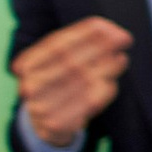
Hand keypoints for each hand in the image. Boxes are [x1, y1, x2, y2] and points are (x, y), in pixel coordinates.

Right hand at [12, 18, 133, 146]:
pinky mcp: (57, 124)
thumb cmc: (58, 83)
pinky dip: (104, 90)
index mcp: (26, 65)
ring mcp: (42, 107)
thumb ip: (81, 43)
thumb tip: (113, 31)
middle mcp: (30, 86)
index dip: (85, 33)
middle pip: (70, 61)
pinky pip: (88, 103)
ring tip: (121, 58)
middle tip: (125, 38)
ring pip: (82, 81)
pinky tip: (112, 82)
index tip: (109, 27)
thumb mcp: (60, 60)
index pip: (57, 44)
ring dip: (107, 67)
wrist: (43, 123)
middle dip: (101, 47)